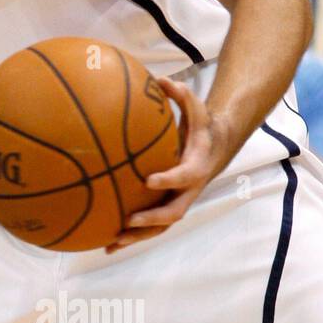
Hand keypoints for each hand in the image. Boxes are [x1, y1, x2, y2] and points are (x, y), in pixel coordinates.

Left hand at [105, 78, 231, 250]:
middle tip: (128, 220)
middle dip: (151, 219)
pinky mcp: (168, 207)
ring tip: (111, 243)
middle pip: (173, 212)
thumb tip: (161, 78)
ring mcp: (179, 202)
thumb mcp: (197, 109)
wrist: (217, 148)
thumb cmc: (202, 127)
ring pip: (160, 228)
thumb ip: (182, 95)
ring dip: (137, 237)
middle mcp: (190, 190)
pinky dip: (131, 237)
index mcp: (197, 167)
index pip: (185, 176)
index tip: (148, 180)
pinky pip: (151, 228)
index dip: (169, 179)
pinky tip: (105, 244)